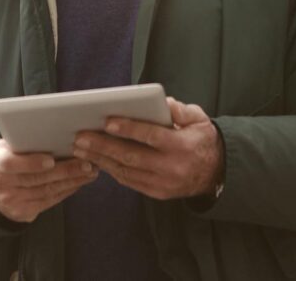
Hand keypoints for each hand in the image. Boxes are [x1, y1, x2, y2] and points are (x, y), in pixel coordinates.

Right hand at [0, 139, 98, 222]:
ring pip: (47, 190)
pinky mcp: (24, 213)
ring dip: (72, 180)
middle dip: (65, 171)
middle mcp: (0, 183)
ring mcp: (12, 201)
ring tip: (90, 171)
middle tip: (86, 163)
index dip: (31, 163)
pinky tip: (80, 182)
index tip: (51, 159)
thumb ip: (24, 141)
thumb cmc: (8, 157)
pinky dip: (68, 190)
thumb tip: (56, 131)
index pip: (9, 163)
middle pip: (36, 178)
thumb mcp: (7, 146)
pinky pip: (50, 201)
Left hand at [72, 97, 222, 200]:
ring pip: (126, 171)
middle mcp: (172, 167)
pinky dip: (111, 170)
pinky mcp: (158, 193)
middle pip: (132, 156)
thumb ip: (182, 110)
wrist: (215, 173)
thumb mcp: (199, 119)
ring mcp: (164, 184)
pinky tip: (96, 160)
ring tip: (80, 148)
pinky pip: (130, 182)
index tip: (107, 121)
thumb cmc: (201, 139)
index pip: (151, 136)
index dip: (129, 129)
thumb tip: (164, 102)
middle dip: (103, 146)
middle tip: (80, 137)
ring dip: (101, 159)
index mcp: (182, 146)